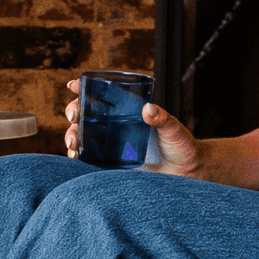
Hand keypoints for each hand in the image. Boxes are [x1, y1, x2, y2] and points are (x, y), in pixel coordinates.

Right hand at [64, 81, 201, 174]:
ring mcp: (113, 144)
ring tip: (72, 142)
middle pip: (87, 114)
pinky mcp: (113, 163)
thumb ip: (163, 119)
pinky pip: (90, 158)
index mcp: (129, 111)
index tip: (73, 85)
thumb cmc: (182, 146)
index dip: (85, 88)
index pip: (103, 95)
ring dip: (72, 135)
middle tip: (73, 116)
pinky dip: (78, 156)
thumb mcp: (174, 129)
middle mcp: (117, 125)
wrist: (186, 173)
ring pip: (84, 135)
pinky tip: (74, 157)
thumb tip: (149, 109)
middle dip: (73, 111)